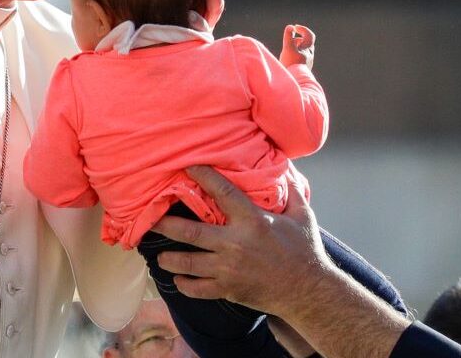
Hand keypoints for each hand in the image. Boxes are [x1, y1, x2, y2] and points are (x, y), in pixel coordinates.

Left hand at [150, 165, 328, 315]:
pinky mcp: (228, 290)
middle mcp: (235, 244)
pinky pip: (198, 289)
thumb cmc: (305, 250)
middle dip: (167, 225)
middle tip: (151, 220)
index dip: (203, 177)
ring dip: (170, 259)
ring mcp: (228, 269)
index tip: (188, 168)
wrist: (308, 292)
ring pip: (188, 263)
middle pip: (191, 233)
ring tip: (159, 255)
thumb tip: (286, 168)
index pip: (222, 193)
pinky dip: (185, 285)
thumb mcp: (302, 215)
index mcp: (252, 221)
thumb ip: (291, 191)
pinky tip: (178, 280)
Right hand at [279, 24, 314, 68]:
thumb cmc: (291, 65)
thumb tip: (290, 26)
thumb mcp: (288, 49)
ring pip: (303, 51)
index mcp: (308, 50)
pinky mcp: (302, 70)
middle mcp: (309, 56)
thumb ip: (288, 37)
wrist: (295, 83)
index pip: (309, 35)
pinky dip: (294, 55)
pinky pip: (300, 59)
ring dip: (296, 47)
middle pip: (307, 43)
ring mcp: (306, 63)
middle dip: (298, 38)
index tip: (294, 28)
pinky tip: (288, 59)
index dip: (303, 29)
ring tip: (287, 50)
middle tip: (291, 37)